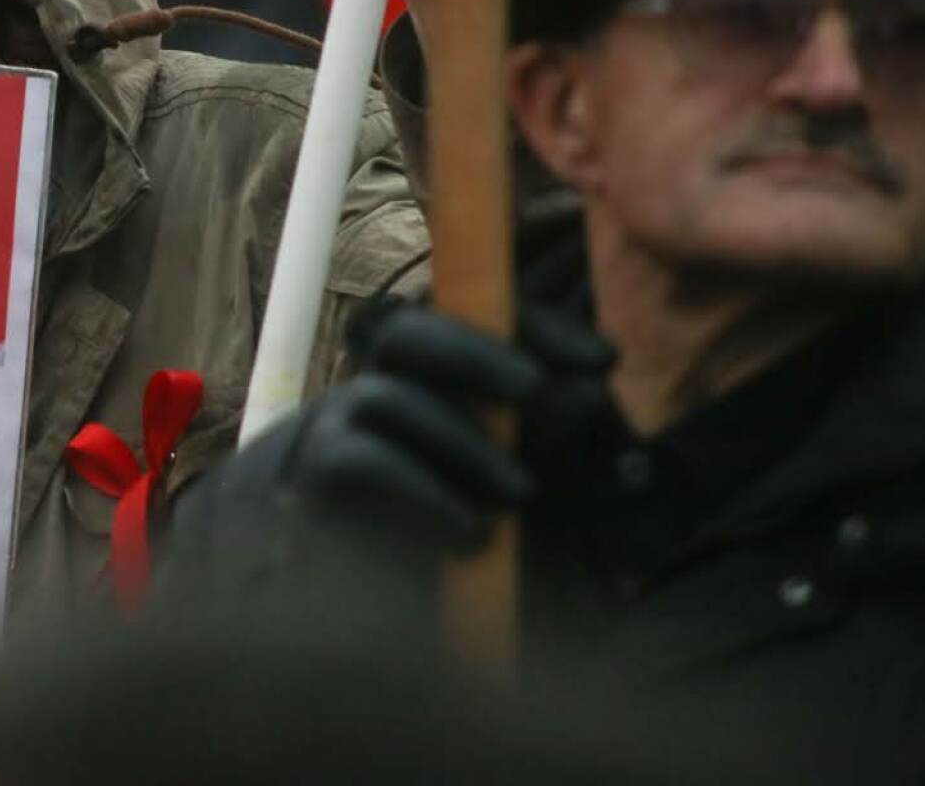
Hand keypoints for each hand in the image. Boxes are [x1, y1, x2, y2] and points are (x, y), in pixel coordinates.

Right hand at [280, 302, 612, 553]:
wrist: (368, 602)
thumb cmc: (470, 533)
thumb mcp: (541, 485)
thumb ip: (566, 440)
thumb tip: (589, 391)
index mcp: (437, 377)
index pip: (475, 321)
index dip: (538, 328)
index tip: (604, 363)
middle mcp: (383, 388)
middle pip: (407, 332)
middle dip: (475, 354)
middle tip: (535, 389)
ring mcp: (342, 429)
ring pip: (386, 398)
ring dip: (462, 442)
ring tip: (520, 495)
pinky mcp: (320, 481)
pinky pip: (361, 462)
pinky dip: (425, 495)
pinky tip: (474, 536)